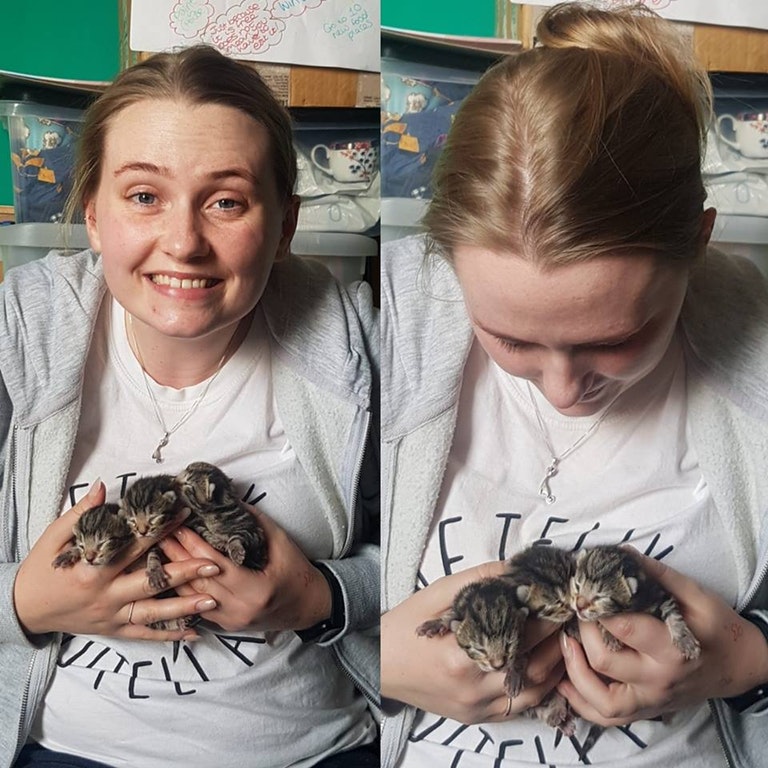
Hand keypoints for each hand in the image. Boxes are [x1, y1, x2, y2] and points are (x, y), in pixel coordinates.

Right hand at [13, 480, 220, 640]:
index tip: (186, 517)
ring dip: (185, 606)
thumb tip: (104, 486)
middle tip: (214, 563)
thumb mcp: (54, 538)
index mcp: (93, 570)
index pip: (135, 547)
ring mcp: (111, 616)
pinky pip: (144, 635)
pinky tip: (193, 633)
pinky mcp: (113, 630)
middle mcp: (106, 595)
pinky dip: (169, 635)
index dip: (162, 531)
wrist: (22, 610)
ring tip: (213, 599)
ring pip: (154, 613)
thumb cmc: (40, 570)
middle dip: (185, 572)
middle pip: (152, 582)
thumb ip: (81, 514)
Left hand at [158, 505, 331, 632]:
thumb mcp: (283, 543)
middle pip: (197, 582)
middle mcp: (239, 609)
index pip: (214, 565)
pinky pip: (198, 609)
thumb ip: (257, 522)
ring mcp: (231, 621)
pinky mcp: (227, 626)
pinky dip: (183, 592)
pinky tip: (170, 577)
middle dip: (176, 557)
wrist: (309, 606)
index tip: (178, 526)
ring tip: (157, 554)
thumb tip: (232, 501)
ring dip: (173, 575)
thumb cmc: (298, 573)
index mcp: (255, 589)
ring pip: (192, 598)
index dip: (194, 545)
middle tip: (158, 536)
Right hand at [382, 562, 564, 724]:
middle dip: (557, 637)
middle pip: (533, 664)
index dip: (546, 615)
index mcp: (460, 655)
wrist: (378, 664)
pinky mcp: (476, 717)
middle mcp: (472, 687)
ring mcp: (476, 707)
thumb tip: (516, 569)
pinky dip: (540, 686)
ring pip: (533, 690)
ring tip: (566, 638)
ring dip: (556, 664)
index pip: (520, 634)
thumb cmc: (405, 626)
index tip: (561, 597)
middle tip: (571, 614)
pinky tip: (548, 666)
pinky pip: (520, 706)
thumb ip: (479, 580)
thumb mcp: (438, 594)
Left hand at [558, 550, 767, 724]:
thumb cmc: (717, 628)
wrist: (740, 666)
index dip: (596, 609)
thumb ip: (657, 574)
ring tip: (565, 644)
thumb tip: (621, 552)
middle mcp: (658, 679)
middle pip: (604, 661)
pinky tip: (564, 683)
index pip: (623, 628)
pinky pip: (607, 718)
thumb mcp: (696, 595)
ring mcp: (651, 700)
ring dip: (573, 674)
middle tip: (576, 612)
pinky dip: (581, 704)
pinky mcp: (646, 710)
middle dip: (582, 633)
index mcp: (671, 648)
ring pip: (601, 701)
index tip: (584, 591)